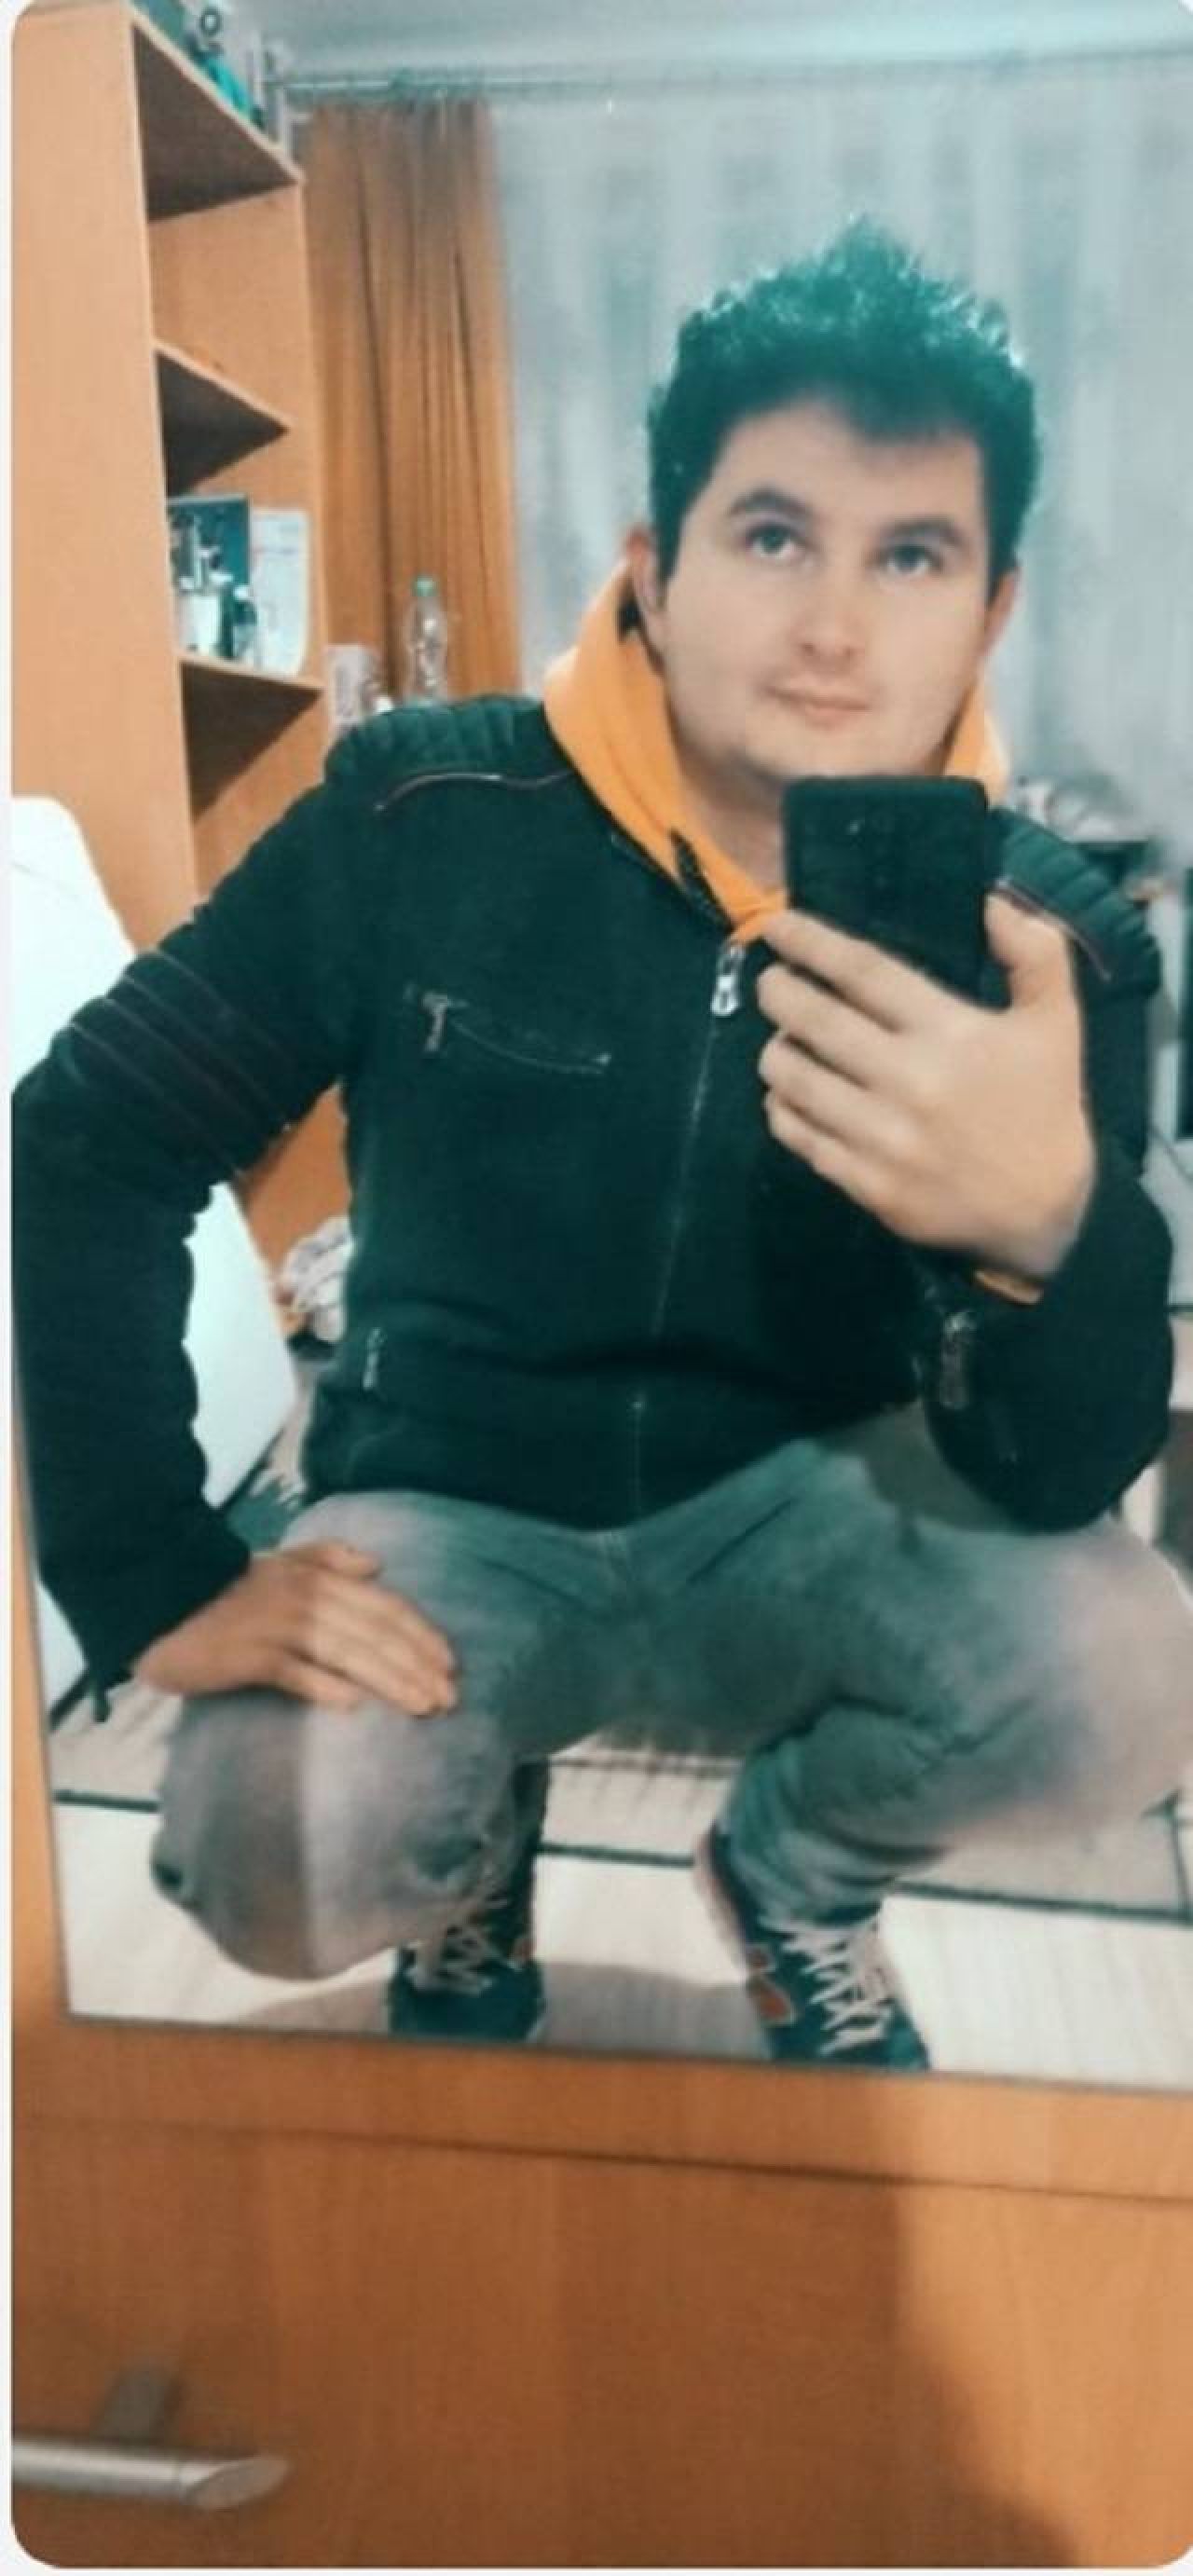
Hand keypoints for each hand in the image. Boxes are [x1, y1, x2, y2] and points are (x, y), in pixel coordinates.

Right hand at [133, 1542, 457, 1714]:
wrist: (159, 1596)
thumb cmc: (223, 1587)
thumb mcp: (280, 1563)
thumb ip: (328, 1559)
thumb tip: (376, 1565)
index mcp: (318, 1577)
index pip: (383, 1605)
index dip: (419, 1633)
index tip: (450, 1663)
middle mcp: (308, 1599)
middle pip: (375, 1632)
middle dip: (417, 1665)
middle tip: (449, 1698)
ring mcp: (279, 1627)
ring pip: (347, 1653)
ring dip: (389, 1680)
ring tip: (421, 1706)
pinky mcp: (250, 1655)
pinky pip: (295, 1672)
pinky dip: (324, 1686)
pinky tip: (352, 1706)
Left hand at [757, 889, 1095, 1280]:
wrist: (1046, 1213)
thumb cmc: (1044, 1105)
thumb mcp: (1057, 1020)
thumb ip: (1034, 953)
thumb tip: (990, 900)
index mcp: (951, 1033)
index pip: (863, 972)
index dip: (811, 943)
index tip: (777, 927)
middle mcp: (910, 1081)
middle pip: (814, 1021)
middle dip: (778, 993)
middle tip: (770, 981)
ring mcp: (883, 1138)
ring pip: (794, 1080)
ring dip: (775, 1050)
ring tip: (780, 1039)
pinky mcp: (866, 1185)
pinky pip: (799, 1136)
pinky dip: (782, 1108)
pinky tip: (787, 1094)